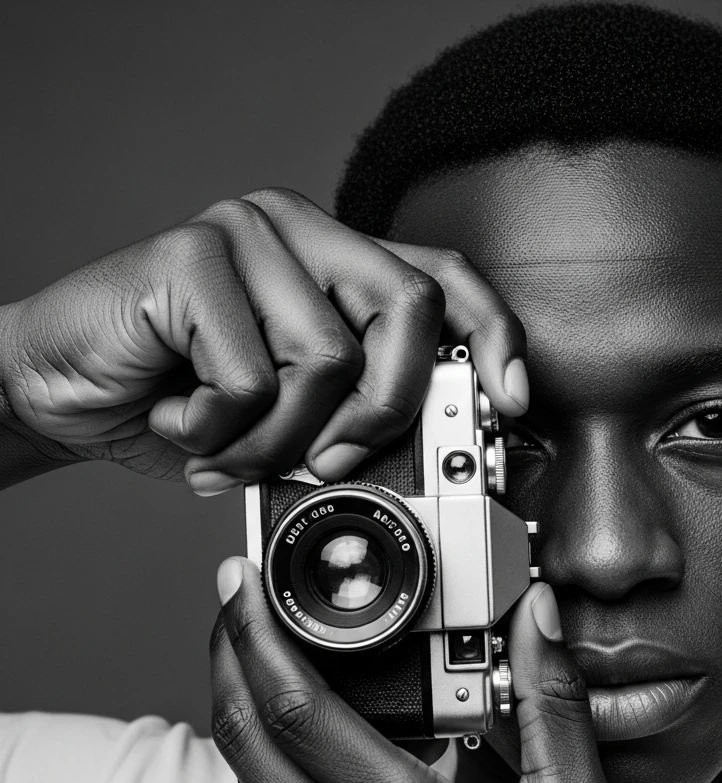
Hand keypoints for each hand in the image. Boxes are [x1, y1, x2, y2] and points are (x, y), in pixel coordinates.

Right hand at [0, 189, 527, 488]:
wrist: (59, 393)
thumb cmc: (176, 407)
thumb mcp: (285, 423)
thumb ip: (348, 421)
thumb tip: (425, 463)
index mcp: (333, 264)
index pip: (442, 276)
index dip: (493, 336)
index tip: (513, 403)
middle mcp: (299, 232)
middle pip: (409, 306)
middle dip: (387, 411)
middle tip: (330, 462)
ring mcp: (246, 235)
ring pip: (328, 358)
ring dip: (278, 441)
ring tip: (226, 448)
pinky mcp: (191, 256)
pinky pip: (251, 375)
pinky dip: (220, 432)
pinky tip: (183, 422)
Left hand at [210, 559, 643, 782]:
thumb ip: (554, 704)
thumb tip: (536, 616)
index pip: (298, 708)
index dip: (256, 633)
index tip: (243, 584)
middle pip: (246, 732)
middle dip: (230, 653)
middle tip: (236, 603)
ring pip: (246, 778)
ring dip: (244, 710)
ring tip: (265, 661)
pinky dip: (267, 774)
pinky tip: (300, 751)